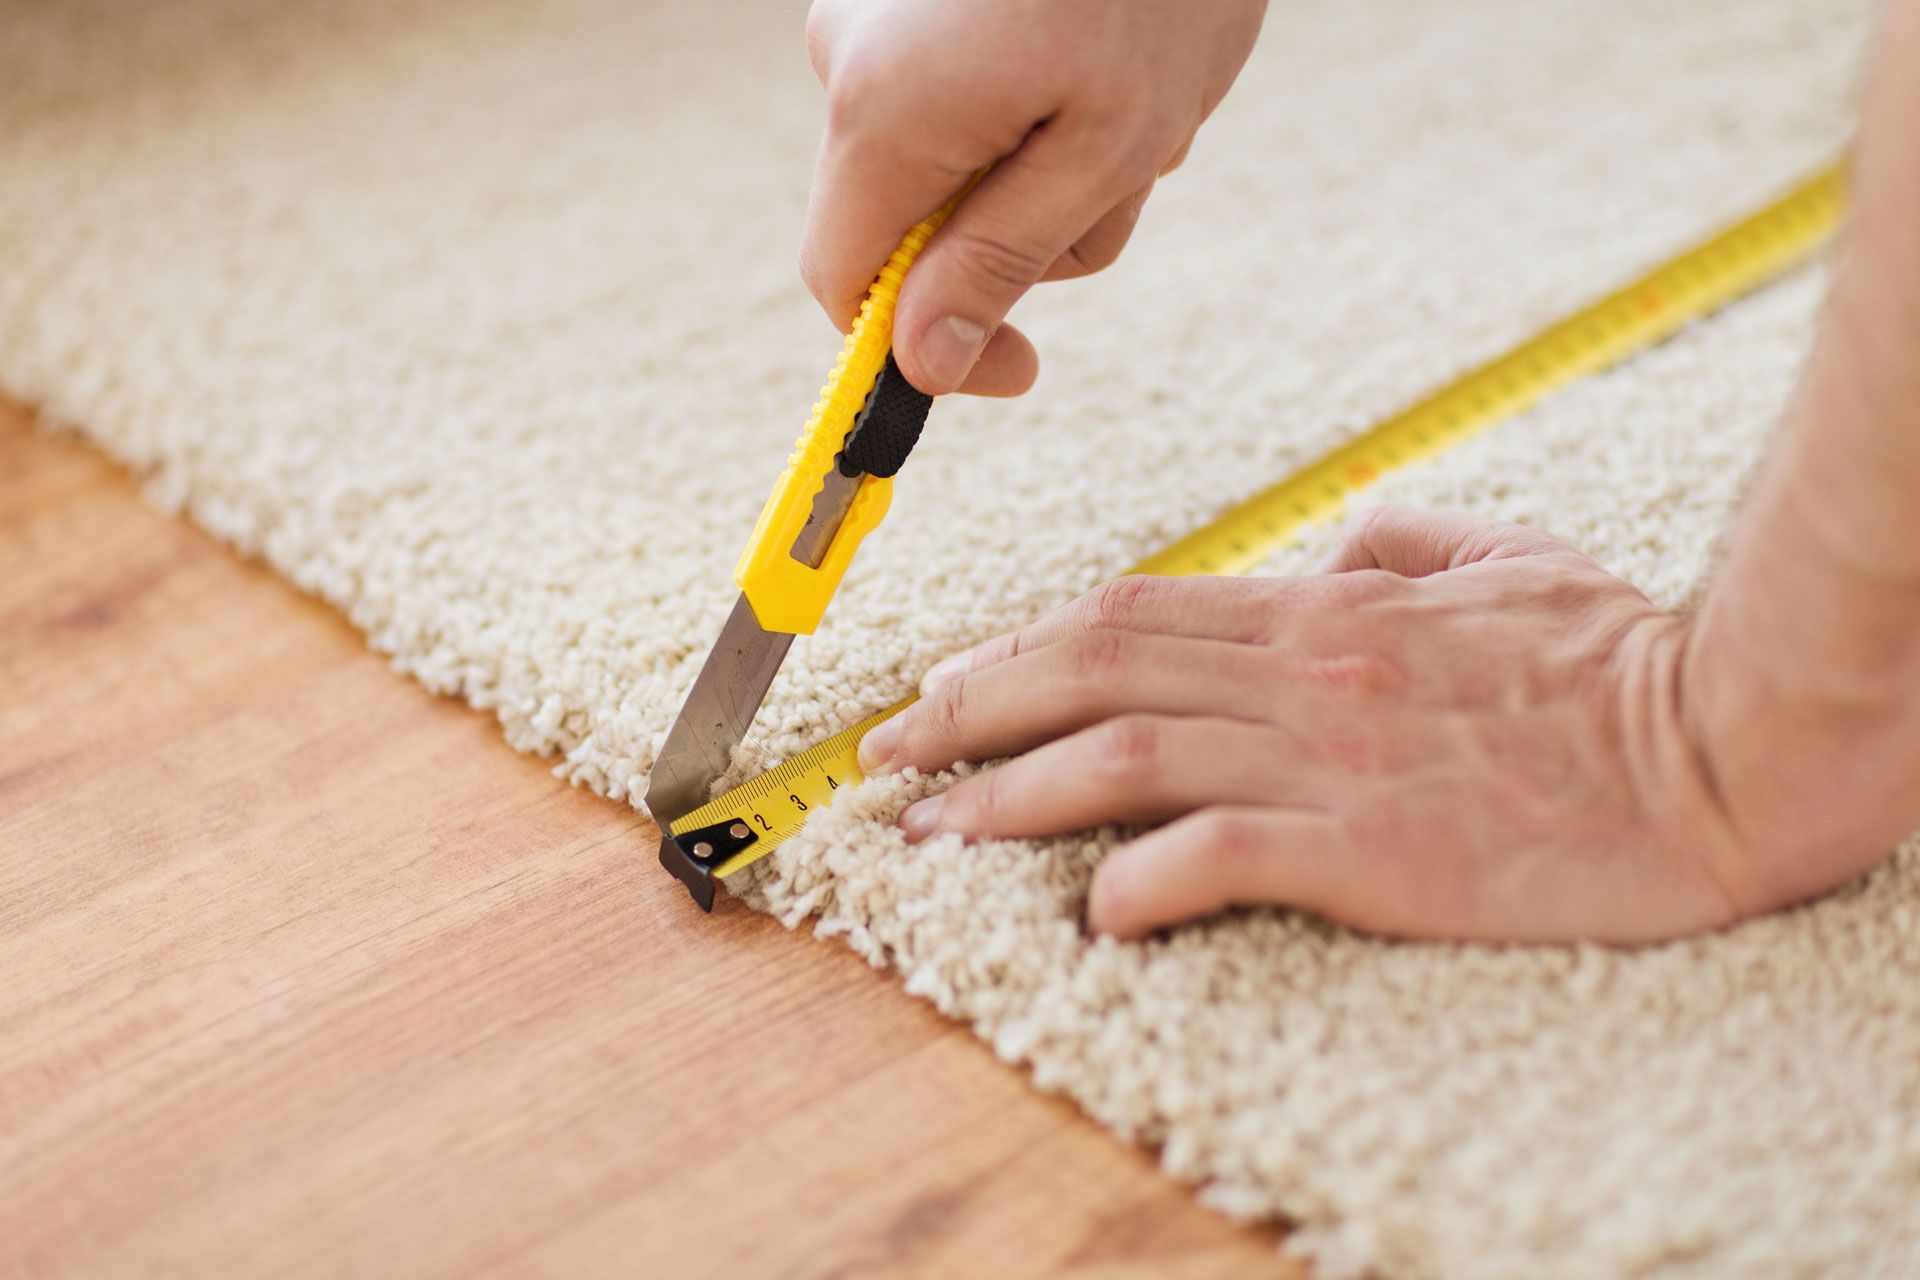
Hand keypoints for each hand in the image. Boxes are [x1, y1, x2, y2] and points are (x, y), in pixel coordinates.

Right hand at [801, 0, 1266, 396]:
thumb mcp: (1103, 150)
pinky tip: (1100, 60)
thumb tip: (921, 364)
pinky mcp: (908, 0)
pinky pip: (959, 101)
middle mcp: (849, 60)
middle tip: (1127, 172)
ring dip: (1048, 171)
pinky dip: (1038, 110)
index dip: (918, 347)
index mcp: (883, 112)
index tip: (1017, 366)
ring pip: (950, 167)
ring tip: (1133, 101)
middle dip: (1021, 233)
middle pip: (909, 226)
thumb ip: (998, 262)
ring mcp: (873, 19)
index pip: (845, 285)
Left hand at [856, 508, 1807, 942]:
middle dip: (968, 712)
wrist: (1723, 744)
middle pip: (1091, 673)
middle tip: (885, 758)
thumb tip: (1344, 537)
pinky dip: (1140, 882)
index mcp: (1325, 609)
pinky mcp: (1374, 848)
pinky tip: (1093, 916)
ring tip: (931, 834)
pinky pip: (1220, 853)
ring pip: (1123, 758)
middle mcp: (1304, 670)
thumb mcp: (1511, 557)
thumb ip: (1412, 536)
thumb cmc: (1620, 659)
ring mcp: (1332, 756)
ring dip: (1008, 796)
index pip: (1129, 616)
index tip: (944, 690)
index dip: (1015, 652)